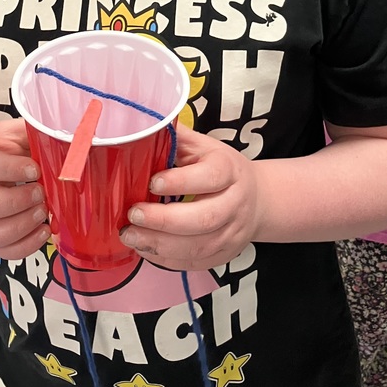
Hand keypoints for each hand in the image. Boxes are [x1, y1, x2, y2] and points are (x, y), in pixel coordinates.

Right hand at [0, 118, 48, 259]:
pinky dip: (24, 246)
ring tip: (42, 213)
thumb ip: (32, 130)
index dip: (11, 169)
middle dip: (14, 203)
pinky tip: (42, 231)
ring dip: (19, 228)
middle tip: (40, 194)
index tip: (36, 170)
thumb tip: (63, 138)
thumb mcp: (12, 131)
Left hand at [119, 124, 259, 270]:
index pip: (210, 177)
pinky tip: (145, 249)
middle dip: (163, 220)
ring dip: (160, 245)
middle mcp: (235, 203)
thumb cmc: (219, 168)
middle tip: (133, 215)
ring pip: (198, 246)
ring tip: (130, 235)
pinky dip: (167, 260)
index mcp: (229, 170)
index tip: (151, 182)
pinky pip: (195, 263)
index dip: (180, 181)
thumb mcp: (203, 146)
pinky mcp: (225, 255)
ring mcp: (232, 233)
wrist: (257, 198)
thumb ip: (175, 138)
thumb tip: (142, 123)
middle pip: (203, 219)